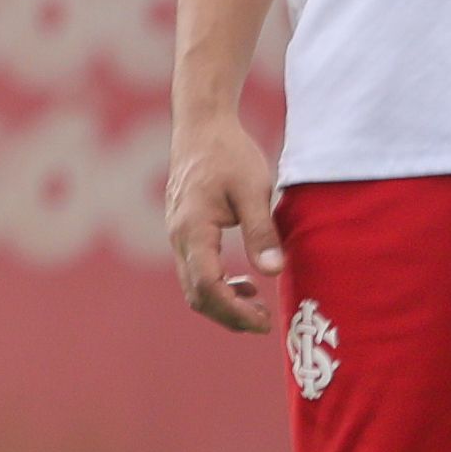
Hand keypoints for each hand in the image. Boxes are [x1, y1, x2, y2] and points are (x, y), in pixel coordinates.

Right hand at [162, 108, 283, 333]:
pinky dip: (217, 287)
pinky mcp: (183, 234)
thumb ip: (261, 232)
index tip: (264, 322)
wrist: (201, 128)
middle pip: (196, 294)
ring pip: (193, 286)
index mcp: (193, 229)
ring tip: (257, 306)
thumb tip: (273, 272)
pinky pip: (194, 271)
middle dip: (229, 316)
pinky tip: (244, 283)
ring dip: (223, 304)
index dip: (234, 311)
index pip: (207, 285)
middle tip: (264, 323)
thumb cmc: (229, 154)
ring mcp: (177, 237)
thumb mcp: (254, 190)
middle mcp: (178, 238)